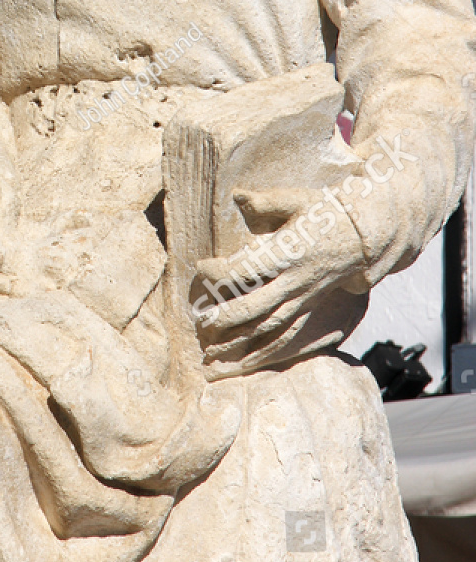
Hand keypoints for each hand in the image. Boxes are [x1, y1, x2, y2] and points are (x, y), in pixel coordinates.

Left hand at [193, 213, 364, 378]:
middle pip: (257, 307)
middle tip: (200, 322)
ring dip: (240, 344)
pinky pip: (286, 338)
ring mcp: (303, 299)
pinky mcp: (308, 310)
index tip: (200, 266)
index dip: (220, 271)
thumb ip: (265, 202)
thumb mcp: (295, 199)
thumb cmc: (322, 212)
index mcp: (289, 252)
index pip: (248, 268)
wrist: (361, 237)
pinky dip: (263, 355)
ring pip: (270, 329)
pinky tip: (242, 366)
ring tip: (212, 354)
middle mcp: (296, 281)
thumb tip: (237, 196)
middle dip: (226, 318)